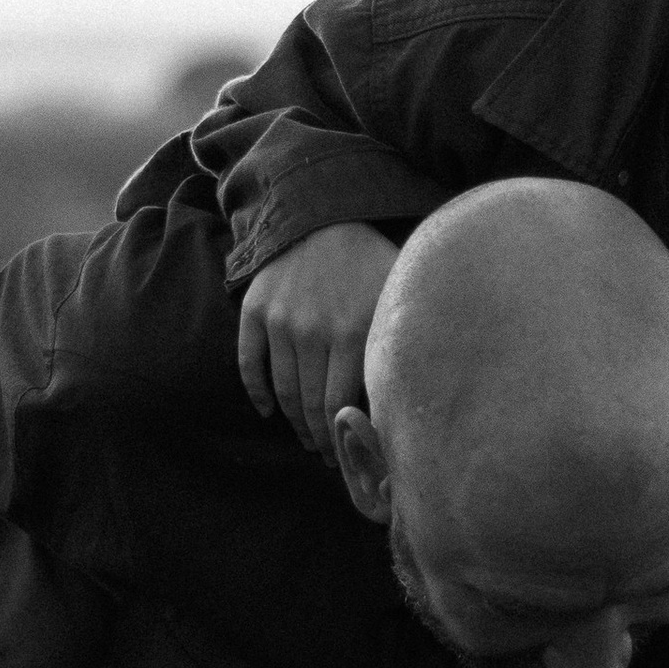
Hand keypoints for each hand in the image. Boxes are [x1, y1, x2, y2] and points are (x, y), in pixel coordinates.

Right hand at [237, 224, 397, 463]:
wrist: (324, 213)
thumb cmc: (371, 261)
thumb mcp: (399, 295)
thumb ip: (404, 339)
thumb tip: (419, 392)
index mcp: (353, 332)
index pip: (341, 406)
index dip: (342, 437)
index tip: (349, 453)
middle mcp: (313, 330)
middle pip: (310, 404)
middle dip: (319, 437)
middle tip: (327, 454)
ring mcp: (280, 321)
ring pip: (283, 389)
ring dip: (293, 421)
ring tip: (306, 438)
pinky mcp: (254, 310)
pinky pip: (249, 362)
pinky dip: (256, 392)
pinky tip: (268, 411)